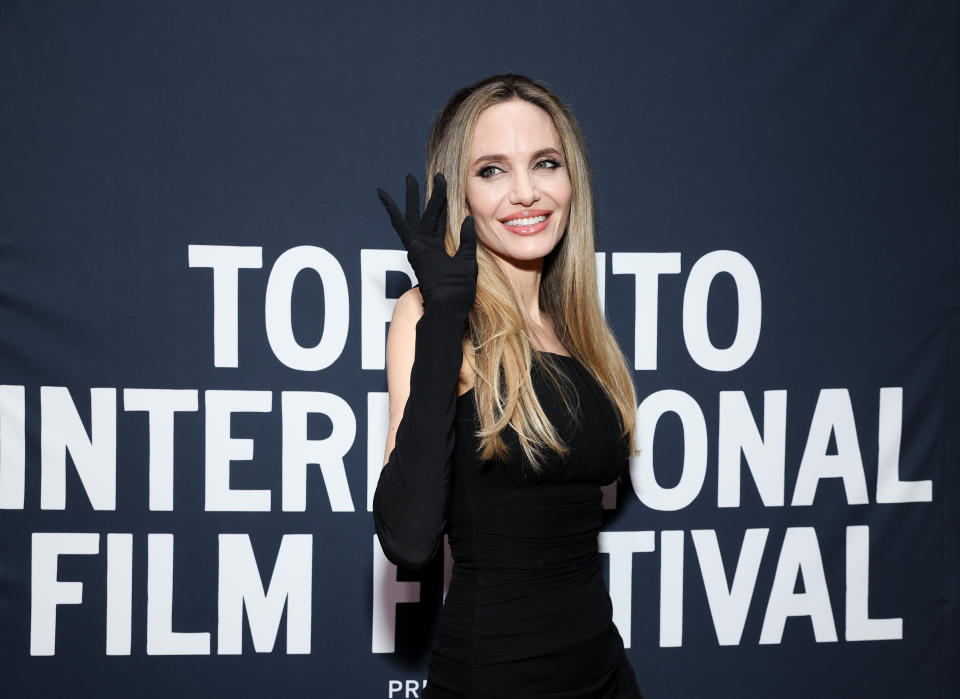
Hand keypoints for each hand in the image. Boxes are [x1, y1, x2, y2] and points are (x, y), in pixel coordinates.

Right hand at [377, 172, 477, 319]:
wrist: (449, 308)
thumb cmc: (459, 293)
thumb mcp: (468, 263)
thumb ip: (467, 241)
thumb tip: (469, 218)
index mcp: (437, 249)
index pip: (440, 220)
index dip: (443, 203)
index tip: (446, 186)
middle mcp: (426, 245)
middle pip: (426, 214)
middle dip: (429, 195)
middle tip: (431, 176)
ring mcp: (418, 246)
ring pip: (413, 214)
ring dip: (411, 196)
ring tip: (408, 177)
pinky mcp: (412, 247)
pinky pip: (400, 225)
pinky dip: (391, 209)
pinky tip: (383, 195)